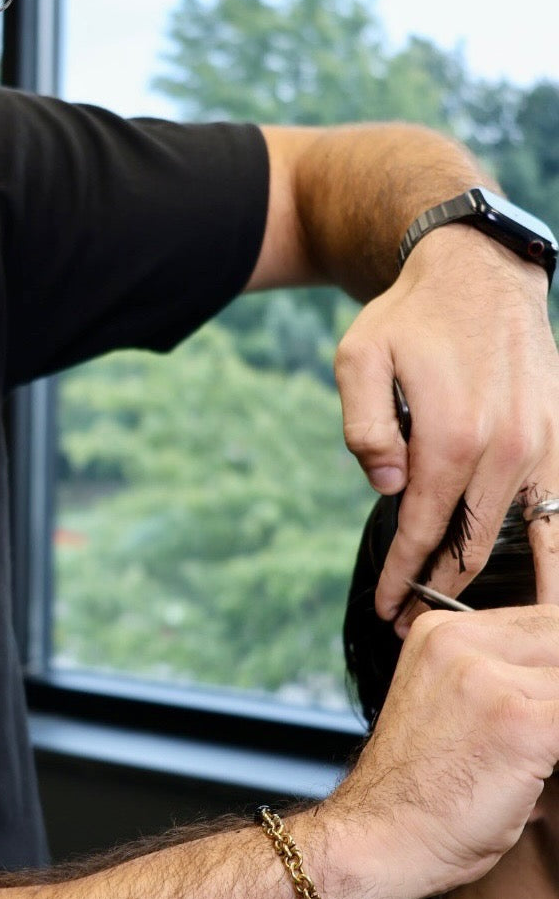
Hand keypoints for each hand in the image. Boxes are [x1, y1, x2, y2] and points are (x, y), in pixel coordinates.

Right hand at [328, 605, 558, 898]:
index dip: (553, 665)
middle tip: (535, 733)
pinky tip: (545, 766)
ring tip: (534, 754)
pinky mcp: (523, 724)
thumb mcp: (453, 704)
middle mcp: (462, 643)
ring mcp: (490, 680)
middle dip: (554, 693)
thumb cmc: (420, 790)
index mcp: (442, 632)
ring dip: (556, 719)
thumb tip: (551, 679)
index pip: (542, 620)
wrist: (378, 841)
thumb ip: (502, 674)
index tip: (538, 706)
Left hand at [334, 224, 558, 623]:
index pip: (420, 527)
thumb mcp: (359, 359)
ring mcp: (540, 446)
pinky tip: (546, 599)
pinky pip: (558, 513)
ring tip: (465, 616)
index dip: (402, 575)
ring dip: (489, 581)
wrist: (479, 274)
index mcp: (451, 436)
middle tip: (411, 623)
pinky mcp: (558, 440)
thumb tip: (387, 486)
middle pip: (469, 545)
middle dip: (438, 590)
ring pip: (516, 536)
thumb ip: (365, 428)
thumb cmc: (410, 318)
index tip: (386, 609)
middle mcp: (504, 448)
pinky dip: (552, 556)